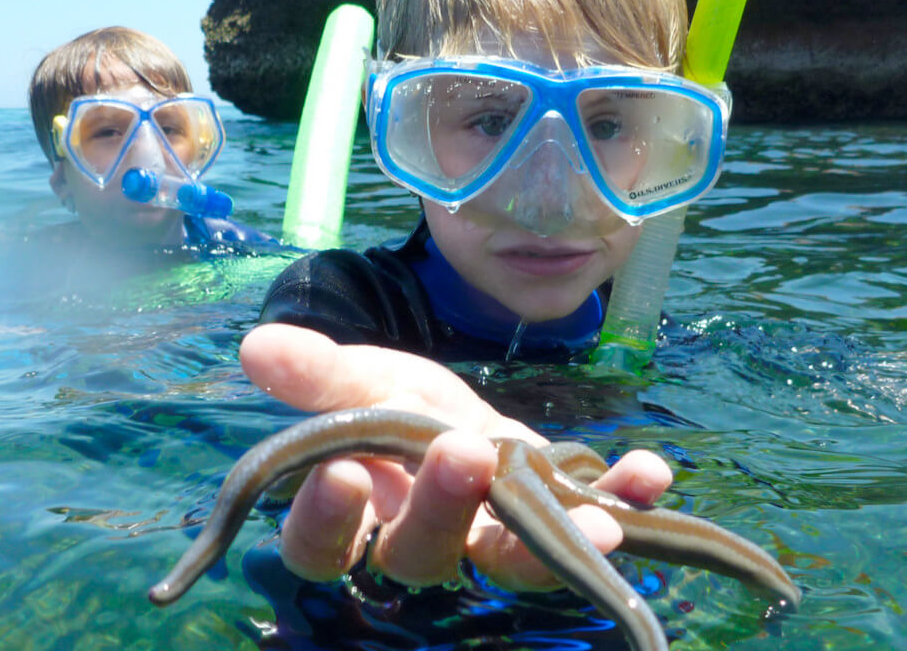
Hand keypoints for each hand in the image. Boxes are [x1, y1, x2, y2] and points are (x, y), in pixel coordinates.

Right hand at [239, 323, 672, 590]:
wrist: (464, 413)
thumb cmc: (399, 410)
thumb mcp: (362, 380)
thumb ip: (317, 373)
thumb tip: (257, 344)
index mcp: (359, 515)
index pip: (323, 545)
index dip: (329, 519)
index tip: (345, 469)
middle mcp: (423, 545)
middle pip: (422, 554)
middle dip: (445, 507)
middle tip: (466, 453)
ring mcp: (491, 543)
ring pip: (509, 561)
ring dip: (553, 541)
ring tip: (599, 521)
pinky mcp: (551, 525)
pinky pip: (587, 522)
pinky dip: (620, 498)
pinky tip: (649, 471)